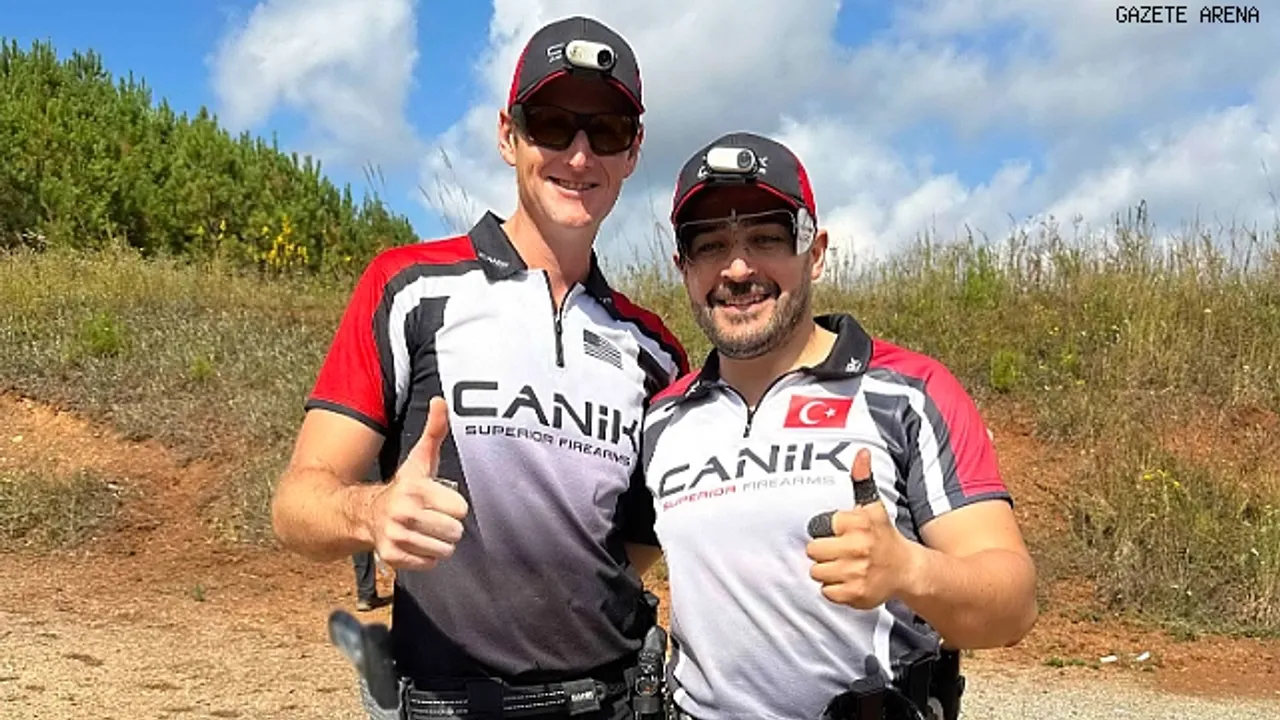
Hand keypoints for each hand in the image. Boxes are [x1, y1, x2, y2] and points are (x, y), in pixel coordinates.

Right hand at [367, 396, 468, 570]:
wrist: (364, 513)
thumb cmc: (404, 487)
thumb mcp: (420, 459)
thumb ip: (435, 431)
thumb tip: (441, 401)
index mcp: (415, 489)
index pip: (461, 510)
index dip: (453, 506)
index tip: (439, 501)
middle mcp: (404, 513)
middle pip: (454, 532)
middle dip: (447, 526)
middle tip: (432, 518)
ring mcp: (396, 536)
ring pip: (444, 550)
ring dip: (438, 543)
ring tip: (424, 530)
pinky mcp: (392, 557)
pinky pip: (429, 564)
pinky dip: (425, 557)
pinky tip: (415, 543)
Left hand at [805, 448, 916, 609]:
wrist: (907, 570)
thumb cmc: (883, 536)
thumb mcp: (873, 507)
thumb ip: (862, 479)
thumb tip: (861, 452)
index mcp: (857, 524)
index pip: (819, 526)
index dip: (828, 530)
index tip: (842, 533)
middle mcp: (857, 547)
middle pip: (813, 550)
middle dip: (824, 552)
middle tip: (842, 551)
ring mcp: (856, 572)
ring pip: (817, 572)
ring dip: (828, 571)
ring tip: (846, 566)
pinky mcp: (855, 594)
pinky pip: (826, 591)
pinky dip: (835, 589)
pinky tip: (849, 581)